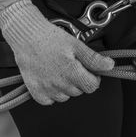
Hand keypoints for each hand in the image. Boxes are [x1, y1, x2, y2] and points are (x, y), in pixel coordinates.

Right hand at [0, 0, 114, 104]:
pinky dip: (52, 92)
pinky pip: (49, 100)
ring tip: (61, 70)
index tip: (90, 70)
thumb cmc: (50, 38)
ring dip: (67, 87)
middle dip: (80, 80)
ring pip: (65, 97)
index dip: (94, 78)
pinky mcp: (35, 91)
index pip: (92, 86)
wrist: (26, 36)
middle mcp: (59, 83)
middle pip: (79, 91)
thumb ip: (94, 58)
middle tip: (73, 66)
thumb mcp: (76, 44)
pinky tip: (51, 78)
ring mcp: (46, 89)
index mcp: (72, 72)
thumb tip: (109, 66)